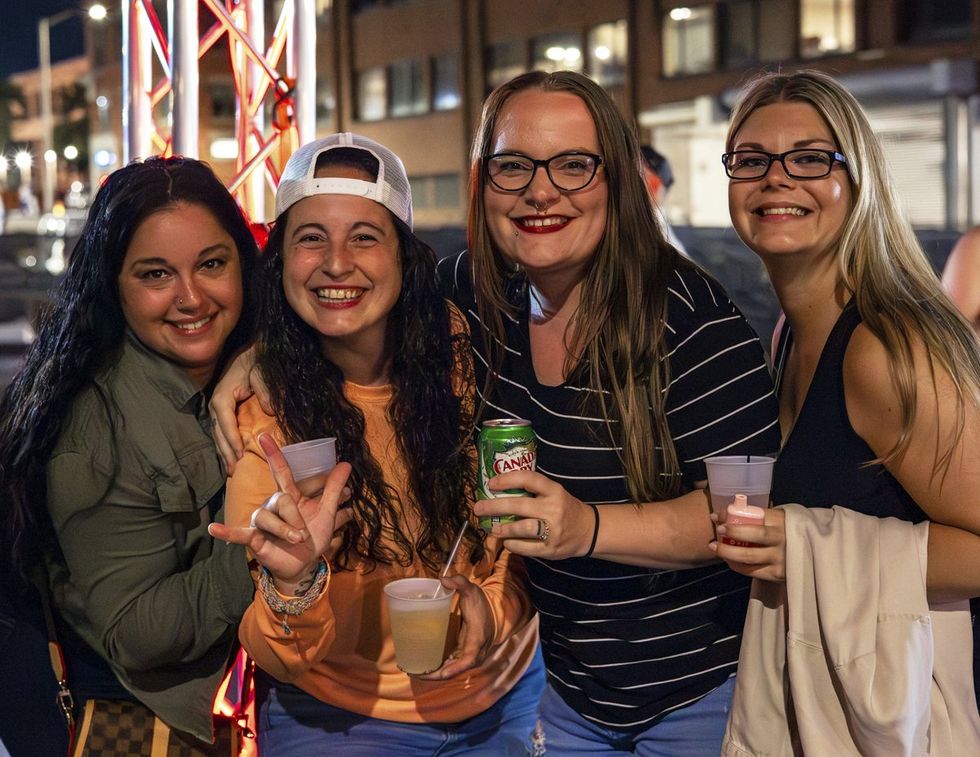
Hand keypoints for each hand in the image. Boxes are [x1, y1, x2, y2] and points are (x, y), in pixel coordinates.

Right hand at [208, 346, 269, 473]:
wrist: (250, 353)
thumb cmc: (256, 363)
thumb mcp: (262, 374)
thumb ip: (266, 392)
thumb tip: (273, 411)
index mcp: (223, 396)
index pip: (225, 421)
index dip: (232, 439)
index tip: (239, 453)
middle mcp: (216, 404)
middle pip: (218, 433)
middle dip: (225, 452)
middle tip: (233, 470)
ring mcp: (217, 408)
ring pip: (217, 435)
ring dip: (223, 452)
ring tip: (230, 470)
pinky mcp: (222, 411)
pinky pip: (221, 431)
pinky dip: (224, 445)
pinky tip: (230, 457)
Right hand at [209, 433, 352, 588]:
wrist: (305, 564)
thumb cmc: (313, 535)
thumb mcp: (327, 512)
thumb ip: (334, 488)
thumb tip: (346, 464)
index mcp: (289, 496)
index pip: (282, 471)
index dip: (274, 454)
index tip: (264, 435)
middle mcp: (272, 505)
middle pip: (281, 499)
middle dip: (296, 517)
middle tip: (304, 533)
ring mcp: (262, 522)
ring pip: (267, 516)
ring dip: (285, 530)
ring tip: (296, 540)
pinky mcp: (254, 539)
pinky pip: (239, 533)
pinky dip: (227, 531)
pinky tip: (213, 529)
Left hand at [415, 574, 492, 680]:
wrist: (493, 613)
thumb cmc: (481, 604)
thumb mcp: (473, 591)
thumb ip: (460, 583)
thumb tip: (444, 579)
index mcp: (477, 640)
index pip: (468, 659)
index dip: (455, 668)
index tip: (442, 673)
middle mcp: (473, 653)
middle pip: (454, 670)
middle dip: (435, 675)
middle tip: (414, 672)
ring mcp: (468, 657)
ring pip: (450, 671)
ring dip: (433, 674)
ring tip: (412, 671)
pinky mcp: (462, 656)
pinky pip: (449, 666)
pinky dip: (436, 669)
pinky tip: (421, 667)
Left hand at [473, 470, 594, 558]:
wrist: (589, 531)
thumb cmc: (565, 508)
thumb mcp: (554, 494)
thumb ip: (533, 492)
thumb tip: (498, 492)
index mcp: (554, 491)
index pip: (529, 479)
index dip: (508, 479)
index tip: (491, 483)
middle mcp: (554, 508)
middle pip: (520, 506)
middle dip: (495, 506)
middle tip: (478, 508)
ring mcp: (553, 530)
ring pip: (522, 528)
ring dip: (503, 529)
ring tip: (492, 529)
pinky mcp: (551, 549)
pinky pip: (526, 548)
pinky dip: (513, 545)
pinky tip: (506, 542)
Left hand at [708, 506, 786, 581]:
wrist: (813, 556)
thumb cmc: (788, 534)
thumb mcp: (778, 521)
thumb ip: (758, 517)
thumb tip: (723, 515)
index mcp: (782, 521)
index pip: (756, 514)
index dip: (734, 515)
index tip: (717, 515)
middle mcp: (782, 539)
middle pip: (754, 534)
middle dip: (733, 531)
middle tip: (718, 530)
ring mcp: (780, 558)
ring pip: (749, 556)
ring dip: (728, 551)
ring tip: (714, 547)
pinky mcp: (777, 574)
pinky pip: (751, 571)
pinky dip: (737, 565)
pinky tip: (728, 560)